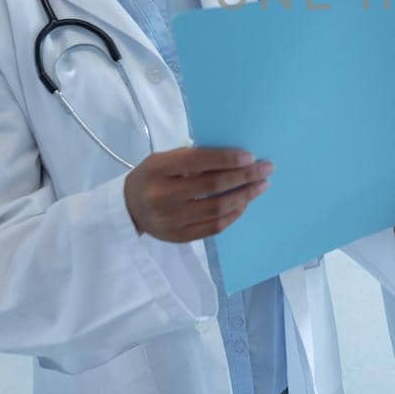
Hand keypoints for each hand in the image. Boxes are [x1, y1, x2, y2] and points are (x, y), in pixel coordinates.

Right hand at [124, 147, 272, 242]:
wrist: (128, 208)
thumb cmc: (153, 176)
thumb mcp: (164, 159)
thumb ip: (193, 158)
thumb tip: (236, 157)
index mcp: (158, 169)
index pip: (197, 162)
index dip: (226, 159)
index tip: (251, 157)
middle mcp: (162, 196)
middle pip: (212, 187)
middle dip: (244, 177)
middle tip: (266, 169)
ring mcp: (170, 220)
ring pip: (217, 209)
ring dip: (245, 196)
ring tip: (261, 186)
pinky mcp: (178, 237)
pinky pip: (214, 227)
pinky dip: (234, 214)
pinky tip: (245, 203)